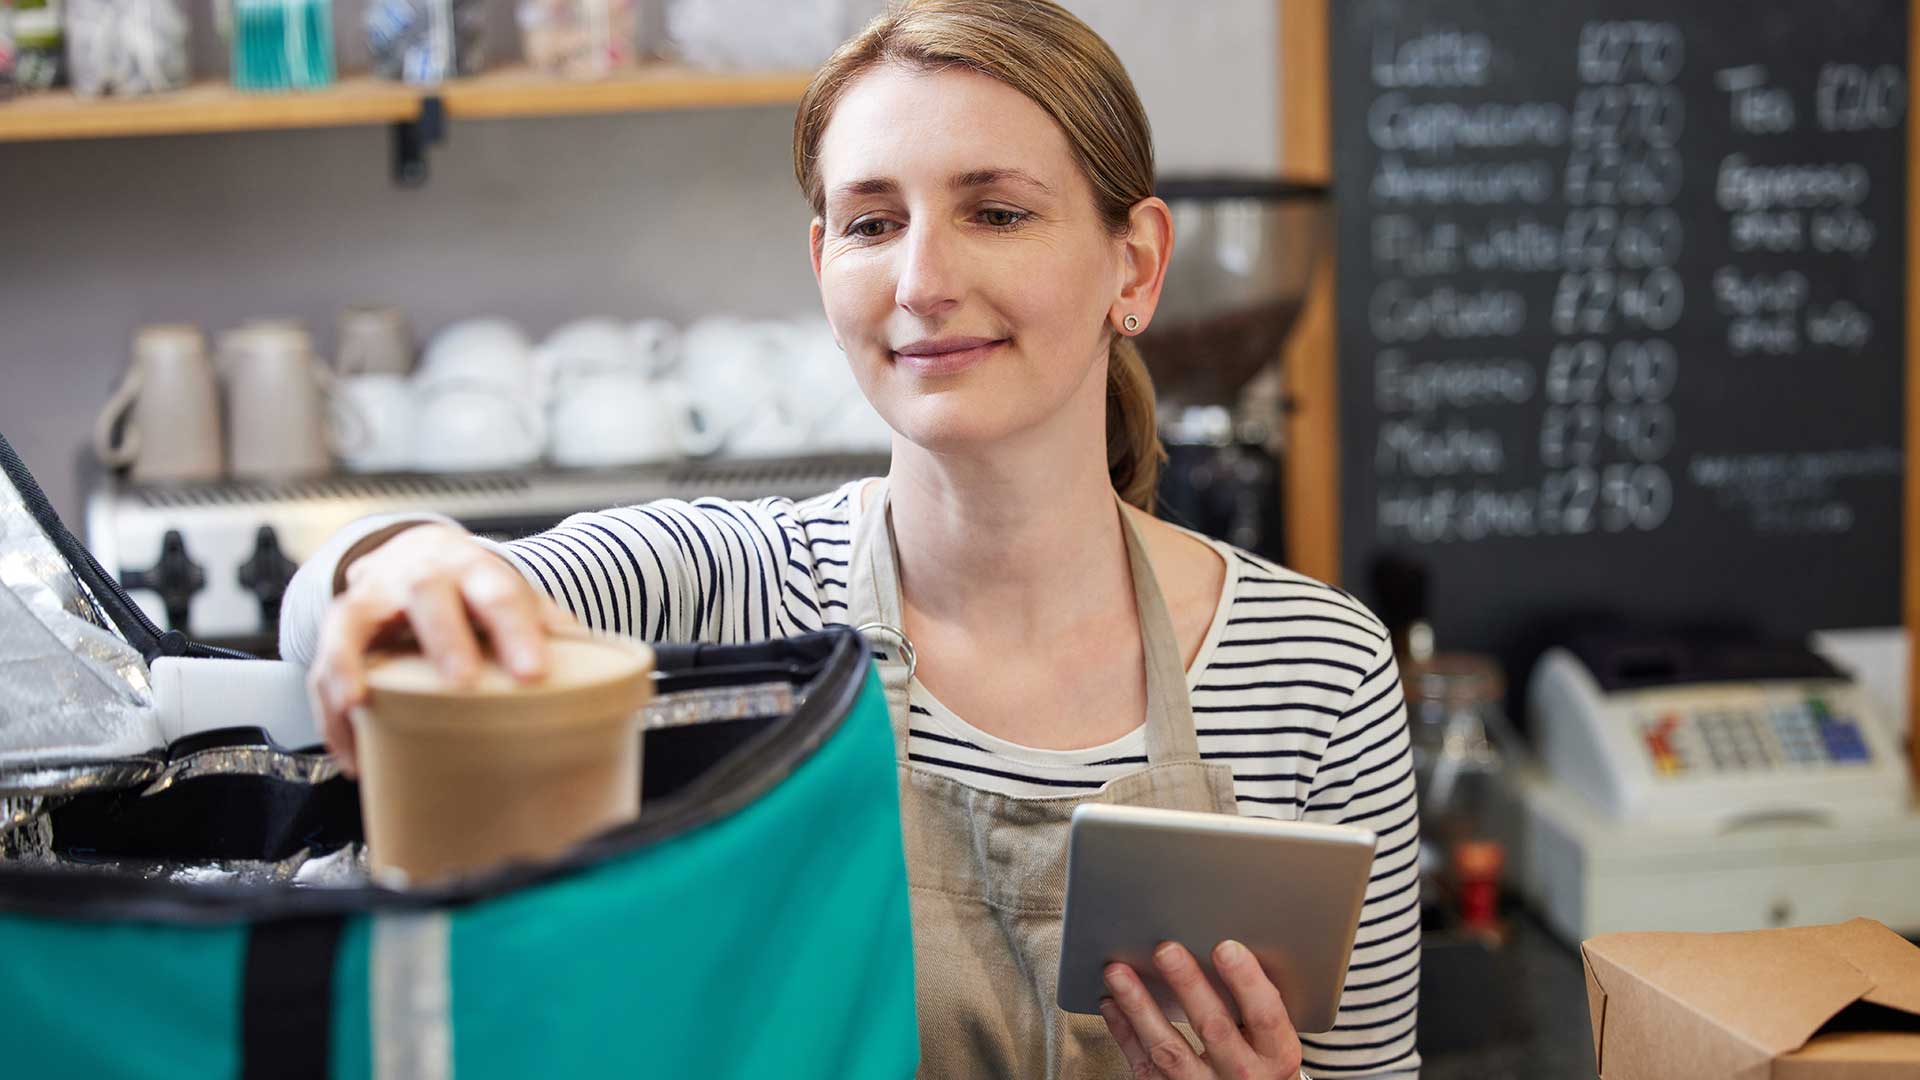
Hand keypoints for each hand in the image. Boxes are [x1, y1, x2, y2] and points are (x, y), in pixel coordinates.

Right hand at [306, 523, 575, 775]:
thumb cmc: (474, 590)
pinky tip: (351, 753)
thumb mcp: (511, 596)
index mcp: (476, 569)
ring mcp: (374, 596)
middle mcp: (421, 574)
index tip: (534, 673)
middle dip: (444, 638)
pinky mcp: (338, 624)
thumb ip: (545, 627)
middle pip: (429, 595)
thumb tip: (600, 668)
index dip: (516, 631)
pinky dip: (328, 708)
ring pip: (353, 621)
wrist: (416, 552)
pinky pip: (321, 662)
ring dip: (353, 664)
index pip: (500, 593)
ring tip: (361, 706)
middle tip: (462, 683)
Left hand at [1098, 940, 1303, 1079]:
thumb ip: (1255, 1003)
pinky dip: (1125, 1032)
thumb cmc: (1260, 1061)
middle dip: (1187, 985)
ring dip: (1140, 1006)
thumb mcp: (1272, 1038)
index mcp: (1276, 1055)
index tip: (1226, 948)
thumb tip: (1226, 946)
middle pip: (1213, 1028)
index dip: (1246, 981)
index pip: (1265, 1016)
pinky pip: (1144, 1065)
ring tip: (1119, 973)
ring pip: (1168, 1049)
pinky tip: (1113, 1003)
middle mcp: (1242, 1075)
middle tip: (1166, 950)